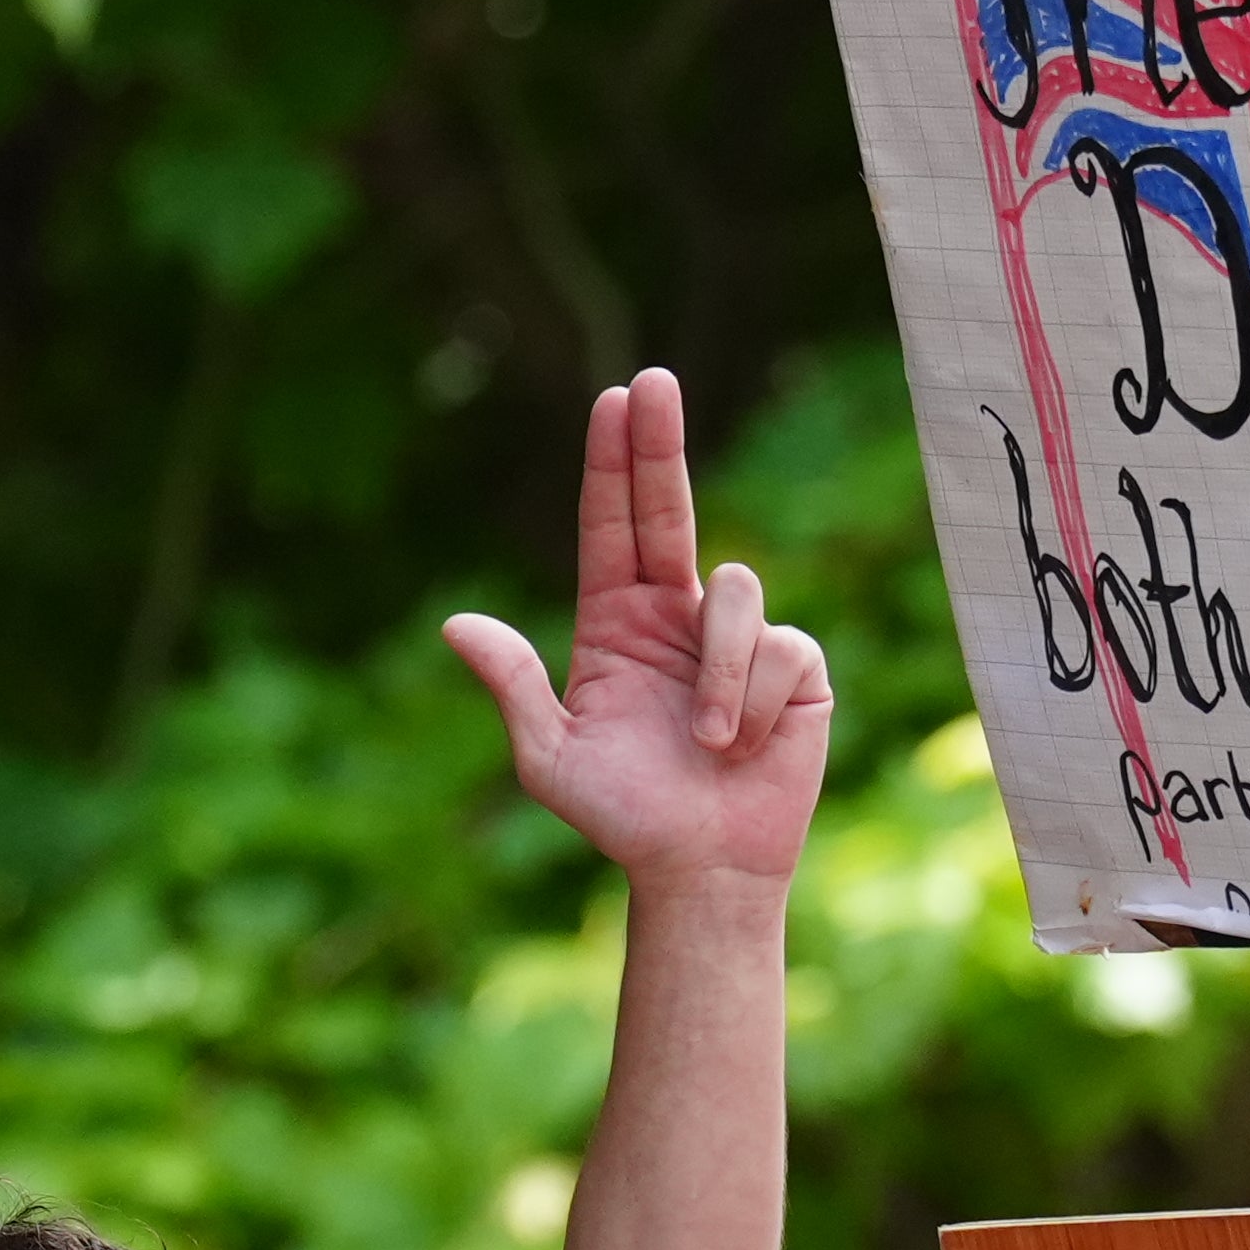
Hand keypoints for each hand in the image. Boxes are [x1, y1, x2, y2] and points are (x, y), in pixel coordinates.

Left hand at [443, 370, 830, 895]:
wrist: (699, 868)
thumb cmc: (623, 817)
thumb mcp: (550, 757)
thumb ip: (513, 687)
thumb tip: (455, 625)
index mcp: (615, 622)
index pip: (611, 528)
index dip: (613, 464)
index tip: (614, 400)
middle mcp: (676, 613)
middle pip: (669, 508)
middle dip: (661, 445)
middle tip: (655, 380)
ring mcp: (738, 634)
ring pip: (736, 592)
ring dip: (719, 676)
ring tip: (707, 744)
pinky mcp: (795, 662)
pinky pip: (778, 649)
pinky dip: (752, 705)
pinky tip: (744, 748)